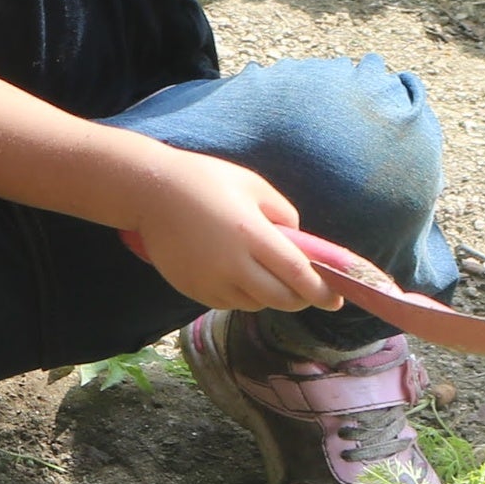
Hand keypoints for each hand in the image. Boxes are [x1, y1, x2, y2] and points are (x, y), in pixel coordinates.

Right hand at [119, 150, 340, 316]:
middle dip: (300, 298)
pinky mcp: (193, 289)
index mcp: (251, 233)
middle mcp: (232, 263)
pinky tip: (234, 272)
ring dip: (268, 295)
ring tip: (263, 272)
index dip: (321, 291)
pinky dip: (241, 294)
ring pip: (254, 303)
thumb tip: (299, 244)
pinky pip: (228, 302)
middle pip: (280, 299)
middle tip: (306, 290)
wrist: (148, 191)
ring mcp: (210, 280)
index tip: (336, 300)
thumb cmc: (203, 180)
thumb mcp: (252, 184)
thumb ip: (283, 214)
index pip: (297, 274)